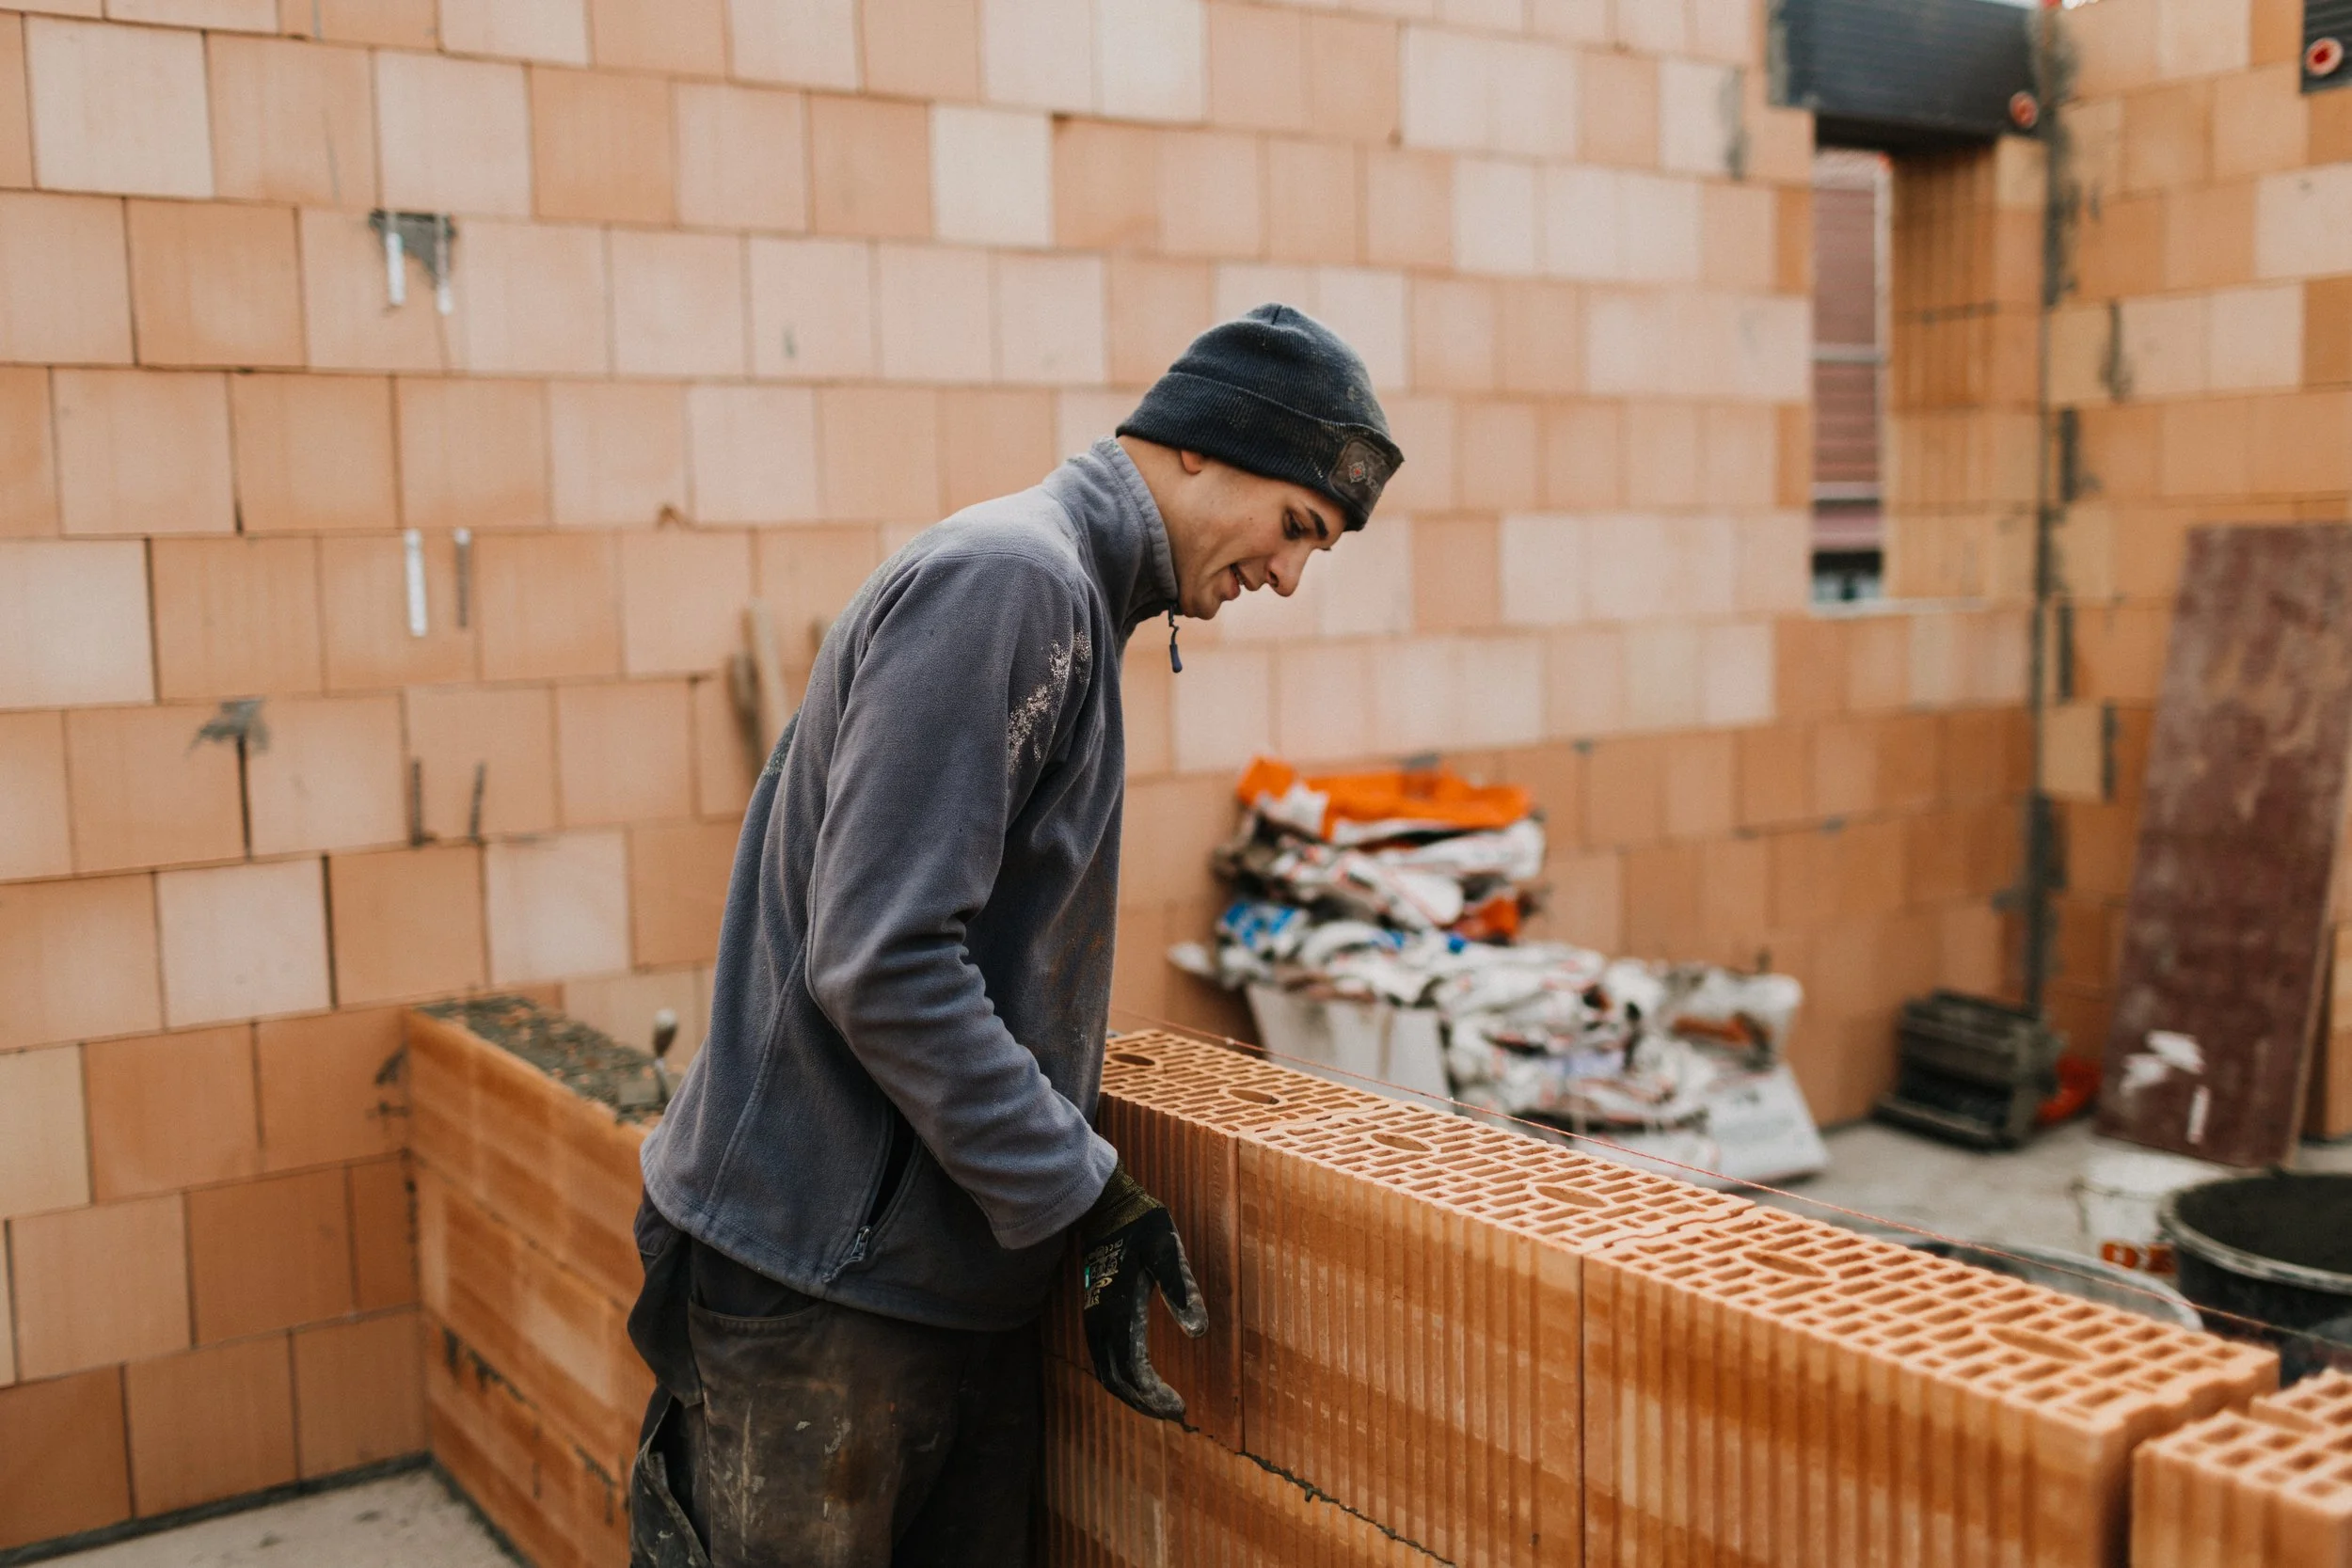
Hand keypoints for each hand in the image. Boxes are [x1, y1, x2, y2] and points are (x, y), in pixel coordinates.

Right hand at [1079, 1163, 1206, 1420]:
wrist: (1106, 1204)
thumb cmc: (1142, 1224)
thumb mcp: (1167, 1250)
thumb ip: (1183, 1290)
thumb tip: (1198, 1332)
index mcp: (1120, 1310)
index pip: (1132, 1369)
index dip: (1153, 1396)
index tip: (1179, 1409)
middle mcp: (1101, 1319)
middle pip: (1115, 1379)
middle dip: (1143, 1402)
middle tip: (1174, 1414)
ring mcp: (1093, 1316)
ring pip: (1105, 1370)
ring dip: (1130, 1392)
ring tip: (1158, 1404)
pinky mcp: (1094, 1311)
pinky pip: (1101, 1356)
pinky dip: (1119, 1376)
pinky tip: (1138, 1377)